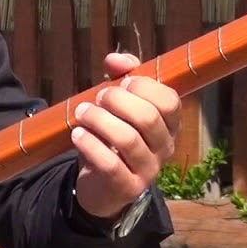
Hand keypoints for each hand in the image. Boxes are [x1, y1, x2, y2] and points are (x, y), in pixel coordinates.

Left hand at [71, 51, 179, 220]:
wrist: (101, 183)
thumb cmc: (113, 135)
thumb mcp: (120, 104)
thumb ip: (122, 75)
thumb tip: (115, 59)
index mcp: (169, 124)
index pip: (169, 101)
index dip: (144, 86)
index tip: (121, 82)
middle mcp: (165, 147)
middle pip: (148, 117)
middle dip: (117, 101)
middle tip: (97, 98)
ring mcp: (148, 170)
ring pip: (128, 139)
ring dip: (99, 120)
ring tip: (81, 113)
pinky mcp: (127, 188)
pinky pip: (110, 164)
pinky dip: (90, 145)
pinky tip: (77, 135)